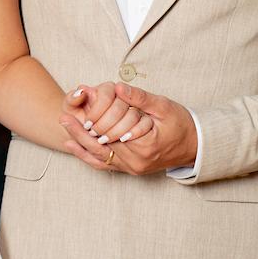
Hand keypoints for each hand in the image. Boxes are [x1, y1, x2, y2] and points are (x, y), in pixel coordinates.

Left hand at [60, 83, 196, 175]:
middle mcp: (135, 161)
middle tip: (62, 116)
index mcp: (144, 145)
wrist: (195, 146)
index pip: (110, 132)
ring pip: (99, 156)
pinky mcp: (130, 170)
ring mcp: (132, 168)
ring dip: (80, 141)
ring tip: (64, 126)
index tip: (78, 108)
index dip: (92, 119)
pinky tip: (73, 145)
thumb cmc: (181, 124)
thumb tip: (119, 88)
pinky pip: (104, 165)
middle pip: (100, 145)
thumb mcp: (163, 106)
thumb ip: (139, 98)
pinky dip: (87, 156)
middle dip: (80, 130)